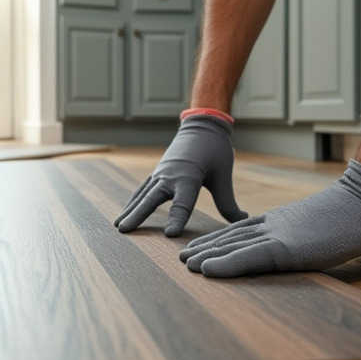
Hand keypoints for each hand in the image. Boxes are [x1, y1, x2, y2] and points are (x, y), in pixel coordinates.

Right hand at [114, 113, 247, 236]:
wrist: (202, 125)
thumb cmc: (215, 150)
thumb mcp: (223, 176)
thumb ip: (228, 202)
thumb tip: (241, 220)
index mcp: (189, 177)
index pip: (182, 203)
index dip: (177, 218)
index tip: (170, 234)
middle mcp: (170, 175)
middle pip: (151, 198)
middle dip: (138, 215)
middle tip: (124, 230)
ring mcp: (161, 173)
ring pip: (143, 194)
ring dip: (131, 209)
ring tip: (119, 226)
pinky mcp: (158, 172)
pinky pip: (143, 188)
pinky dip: (134, 201)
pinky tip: (127, 212)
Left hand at [179, 159, 360, 276]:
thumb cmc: (352, 217)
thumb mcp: (319, 226)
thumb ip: (305, 235)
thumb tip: (303, 246)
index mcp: (281, 221)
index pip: (243, 231)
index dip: (219, 240)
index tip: (201, 247)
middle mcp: (273, 225)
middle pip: (232, 237)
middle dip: (206, 248)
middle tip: (183, 257)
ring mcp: (277, 234)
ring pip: (233, 246)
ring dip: (207, 255)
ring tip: (186, 263)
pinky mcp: (285, 246)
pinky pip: (249, 256)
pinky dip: (225, 264)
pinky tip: (206, 269)